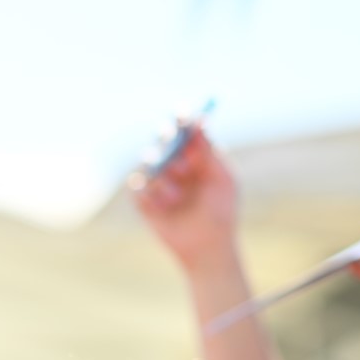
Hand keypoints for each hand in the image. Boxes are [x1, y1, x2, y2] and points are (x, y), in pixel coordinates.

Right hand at [130, 124, 239, 272]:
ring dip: (163, 177)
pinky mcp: (145, 202)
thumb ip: (210, 151)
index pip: (186, 132)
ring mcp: (160, 184)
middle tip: (170, 144)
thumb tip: (199, 123)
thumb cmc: (221, 213)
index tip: (181, 113)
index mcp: (198, 159)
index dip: (182, 120)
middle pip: (163, 141)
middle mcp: (177, 168)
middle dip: (166, 141)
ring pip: (150, 164)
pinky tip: (164, 207)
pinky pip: (137, 187)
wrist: (206, 246)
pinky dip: (149, 194)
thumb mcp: (222, 178)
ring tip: (176, 197)